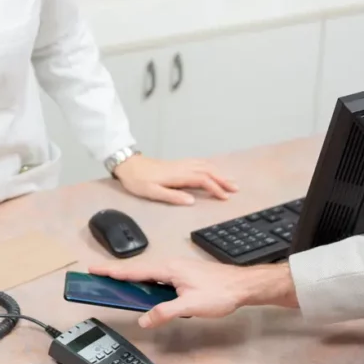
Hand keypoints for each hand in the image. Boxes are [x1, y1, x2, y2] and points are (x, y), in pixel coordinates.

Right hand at [89, 257, 297, 327]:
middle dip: (116, 273)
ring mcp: (177, 269)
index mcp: (168, 268)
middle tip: (97, 277)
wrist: (242, 285)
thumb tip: (144, 319)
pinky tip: (144, 290)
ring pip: (148, 273)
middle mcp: (171, 265)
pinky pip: (157, 277)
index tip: (94, 269)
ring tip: (115, 283)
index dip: (112, 271)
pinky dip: (145, 282)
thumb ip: (165, 312)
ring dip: (131, 278)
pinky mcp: (183, 275)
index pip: (134, 270)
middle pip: (137, 270)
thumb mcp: (191, 305)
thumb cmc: (221, 291)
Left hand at [113, 155, 237, 204]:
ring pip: (205, 165)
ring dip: (219, 172)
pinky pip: (199, 163)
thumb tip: (191, 201)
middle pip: (208, 171)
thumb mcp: (152, 192)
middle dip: (223, 179)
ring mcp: (181, 164)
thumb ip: (172, 196)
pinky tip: (213, 170)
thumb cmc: (138, 180)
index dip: (215, 188)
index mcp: (178, 175)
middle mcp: (182, 167)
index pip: (203, 180)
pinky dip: (210, 167)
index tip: (224, 197)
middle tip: (235, 189)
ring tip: (230, 181)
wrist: (128, 165)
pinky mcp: (178, 164)